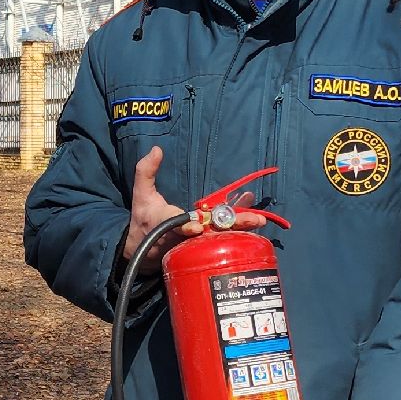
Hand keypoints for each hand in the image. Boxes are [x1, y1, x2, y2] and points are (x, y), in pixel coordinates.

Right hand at [120, 147, 266, 272]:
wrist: (144, 249)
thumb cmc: (144, 217)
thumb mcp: (141, 194)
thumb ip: (146, 171)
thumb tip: (157, 150)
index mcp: (165, 223)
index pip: (175, 225)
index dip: (186, 226)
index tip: (197, 227)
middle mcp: (183, 236)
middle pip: (209, 233)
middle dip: (231, 226)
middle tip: (253, 220)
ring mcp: (196, 243)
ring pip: (219, 235)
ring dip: (240, 227)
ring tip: (260, 218)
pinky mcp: (204, 246)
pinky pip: (223, 236)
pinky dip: (239, 228)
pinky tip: (255, 218)